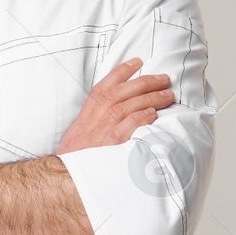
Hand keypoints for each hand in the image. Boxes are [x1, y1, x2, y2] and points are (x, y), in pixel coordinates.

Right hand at [54, 58, 171, 155]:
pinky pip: (129, 126)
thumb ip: (97, 115)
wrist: (67, 173)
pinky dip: (141, 118)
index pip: (107, 84)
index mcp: (89, 110)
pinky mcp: (113, 144)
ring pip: (130, 106)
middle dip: (146, 82)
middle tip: (164, 79)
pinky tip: (153, 114)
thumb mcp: (82, 128)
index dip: (123, 71)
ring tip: (167, 95)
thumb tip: (119, 104)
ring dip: (151, 98)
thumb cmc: (78, 151)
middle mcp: (97, 116)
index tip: (138, 61)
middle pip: (123, 92)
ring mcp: (105, 129)